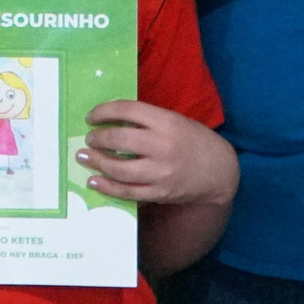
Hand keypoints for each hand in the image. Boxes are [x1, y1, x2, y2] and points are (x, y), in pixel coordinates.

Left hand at [77, 100, 237, 205]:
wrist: (219, 172)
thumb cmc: (193, 141)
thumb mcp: (174, 121)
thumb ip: (147, 120)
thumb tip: (110, 120)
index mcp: (166, 122)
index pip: (127, 110)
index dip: (104, 111)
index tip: (91, 117)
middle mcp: (163, 146)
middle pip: (119, 139)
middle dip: (98, 138)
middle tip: (89, 139)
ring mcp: (161, 172)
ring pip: (119, 168)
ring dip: (97, 162)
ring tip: (84, 157)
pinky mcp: (159, 192)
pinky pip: (127, 191)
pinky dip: (107, 187)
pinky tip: (94, 181)